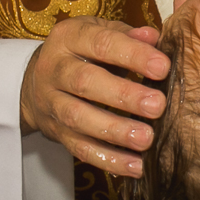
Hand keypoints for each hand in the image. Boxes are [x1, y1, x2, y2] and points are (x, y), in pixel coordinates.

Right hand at [19, 17, 169, 177]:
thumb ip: (128, 36)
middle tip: (156, 106)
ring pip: (79, 119)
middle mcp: (56, 70)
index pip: (101, 43)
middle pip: (85, 82)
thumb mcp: (99, 33)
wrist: (36, 83)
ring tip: (146, 139)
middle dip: (123, 96)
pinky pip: (81, 149)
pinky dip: (110, 160)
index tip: (163, 67)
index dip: (132, 55)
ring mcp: (53, 104)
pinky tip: (136, 166)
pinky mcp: (58, 134)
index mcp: (69, 38)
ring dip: (115, 131)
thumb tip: (155, 37)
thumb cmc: (82, 54)